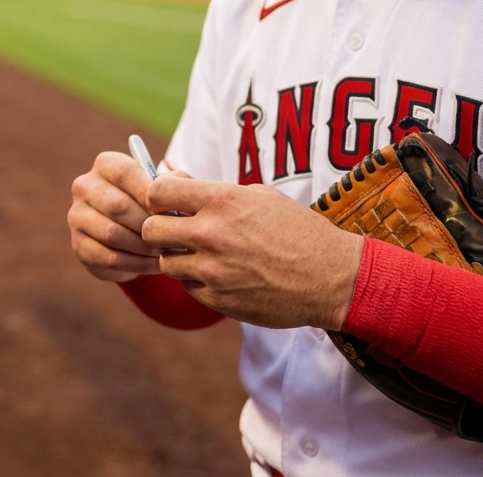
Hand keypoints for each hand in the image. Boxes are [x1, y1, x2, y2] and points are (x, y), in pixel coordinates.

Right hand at [68, 151, 165, 282]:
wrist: (131, 237)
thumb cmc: (151, 205)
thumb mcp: (164, 189)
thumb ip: (174, 183)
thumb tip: (175, 193)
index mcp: (105, 164)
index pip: (124, 173)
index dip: (149, 193)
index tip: (170, 211)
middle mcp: (84, 186)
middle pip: (117, 205)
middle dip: (148, 225)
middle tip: (171, 237)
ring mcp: (76, 216)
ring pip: (112, 234)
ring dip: (143, 246)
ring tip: (165, 251)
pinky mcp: (78, 245)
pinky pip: (109, 257)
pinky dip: (137, 264)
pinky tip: (154, 264)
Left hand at [140, 176, 363, 330]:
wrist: (332, 276)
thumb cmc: (298, 231)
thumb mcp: (259, 196)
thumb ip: (214, 192)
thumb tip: (176, 184)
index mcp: (221, 200)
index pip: (157, 191)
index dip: (157, 196)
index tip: (168, 201)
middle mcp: (211, 233)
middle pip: (150, 230)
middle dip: (159, 229)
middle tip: (176, 230)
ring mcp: (212, 270)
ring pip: (165, 262)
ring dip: (178, 257)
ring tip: (202, 254)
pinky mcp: (217, 299)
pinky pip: (187, 287)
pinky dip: (198, 281)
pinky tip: (221, 274)